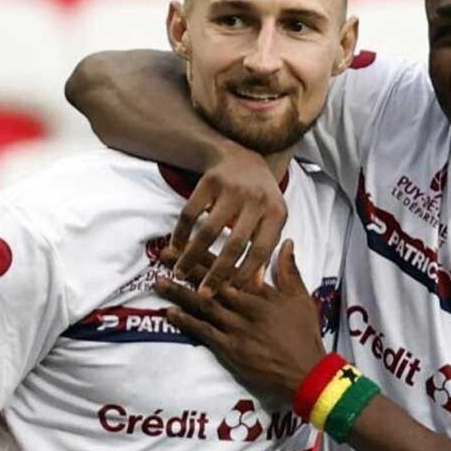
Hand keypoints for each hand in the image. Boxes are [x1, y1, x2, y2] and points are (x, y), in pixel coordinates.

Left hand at [155, 240, 324, 402]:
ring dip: (179, 293)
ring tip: (158, 281)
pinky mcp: (231, 349)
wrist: (306, 371)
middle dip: (186, 267)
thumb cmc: (304, 334)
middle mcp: (245, 306)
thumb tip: (287, 242)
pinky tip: (170, 313)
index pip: (230, 267)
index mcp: (261, 292)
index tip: (188, 241)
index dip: (207, 254)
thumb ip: (289, 270)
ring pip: (204, 305)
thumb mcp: (301, 298)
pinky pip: (204, 332)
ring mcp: (236, 328)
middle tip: (163, 255)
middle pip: (211, 282)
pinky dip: (187, 322)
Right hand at [168, 144, 287, 294]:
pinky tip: (175, 248)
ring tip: (180, 273)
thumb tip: (254, 286)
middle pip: (235, 244)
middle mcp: (256, 200)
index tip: (230, 294)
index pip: (261, 250)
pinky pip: (191, 213)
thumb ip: (264, 249)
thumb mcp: (270, 219)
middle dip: (217, 273)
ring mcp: (233, 188)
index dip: (245, 274)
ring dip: (192, 256)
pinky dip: (180, 233)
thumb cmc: (260, 197)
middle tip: (203, 294)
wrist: (242, 156)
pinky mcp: (210, 181)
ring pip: (209, 230)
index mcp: (276, 212)